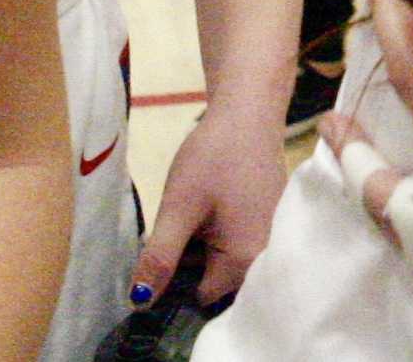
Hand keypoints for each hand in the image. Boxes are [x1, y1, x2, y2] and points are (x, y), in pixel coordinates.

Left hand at [134, 93, 285, 305]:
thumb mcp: (178, 208)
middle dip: (191, 261)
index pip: (201, 296)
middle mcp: (266, 253)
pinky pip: (238, 241)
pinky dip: (220, 230)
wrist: (249, 111)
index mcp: (246, 258)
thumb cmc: (214, 158)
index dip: (173, 280)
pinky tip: (214, 204)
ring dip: (205, 245)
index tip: (163, 250)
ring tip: (197, 212)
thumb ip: (160, 258)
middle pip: (215, 279)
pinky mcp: (270, 218)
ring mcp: (272, 234)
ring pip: (224, 259)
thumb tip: (140, 302)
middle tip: (182, 224)